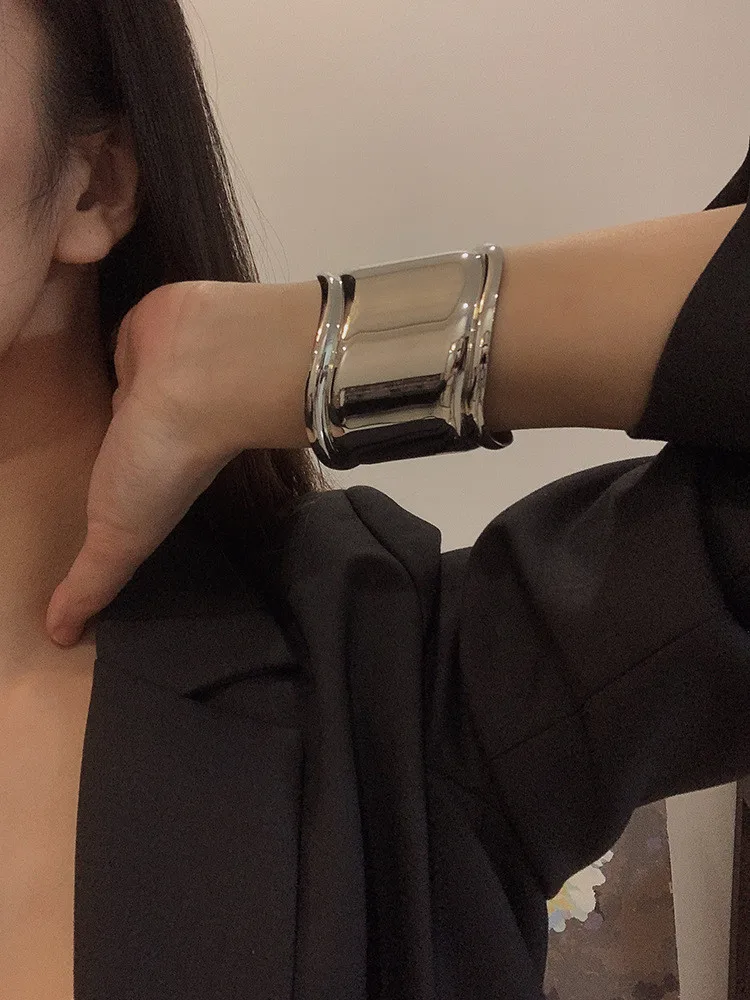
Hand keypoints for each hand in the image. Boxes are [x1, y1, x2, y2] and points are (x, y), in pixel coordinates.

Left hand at [45, 278, 321, 646]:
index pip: (115, 502)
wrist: (204, 372)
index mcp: (145, 482)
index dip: (98, 511)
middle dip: (88, 460)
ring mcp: (144, 384)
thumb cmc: (168, 458)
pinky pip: (108, 347)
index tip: (71, 520)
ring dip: (85, 404)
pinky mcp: (137, 337)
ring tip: (43, 413)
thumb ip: (92, 581)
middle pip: (109, 453)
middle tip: (47, 470)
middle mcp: (147, 435)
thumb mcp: (122, 538)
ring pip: (108, 401)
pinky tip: (56, 351)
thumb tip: (58, 637)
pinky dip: (88, 349)